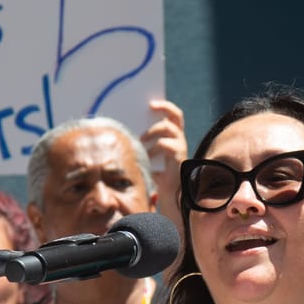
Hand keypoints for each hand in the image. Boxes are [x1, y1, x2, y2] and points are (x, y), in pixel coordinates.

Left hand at [141, 98, 187, 214]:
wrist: (168, 199)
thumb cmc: (155, 179)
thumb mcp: (147, 159)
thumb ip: (141, 147)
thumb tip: (121, 133)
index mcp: (173, 138)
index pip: (174, 115)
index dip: (164, 106)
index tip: (150, 104)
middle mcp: (180, 141)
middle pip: (177, 115)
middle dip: (164, 108)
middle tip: (150, 108)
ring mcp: (181, 149)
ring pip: (169, 128)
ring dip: (153, 132)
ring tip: (142, 142)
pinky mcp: (180, 159)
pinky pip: (167, 145)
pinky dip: (155, 149)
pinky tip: (148, 157)